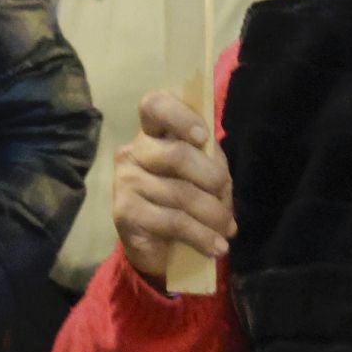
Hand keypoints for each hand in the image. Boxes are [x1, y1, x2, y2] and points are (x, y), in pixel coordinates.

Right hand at [113, 89, 236, 283]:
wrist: (160, 244)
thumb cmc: (186, 193)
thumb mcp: (203, 170)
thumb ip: (210, 159)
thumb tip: (219, 173)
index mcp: (153, 130)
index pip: (155, 105)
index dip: (180, 116)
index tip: (203, 137)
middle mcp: (133, 151)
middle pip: (176, 154)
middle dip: (211, 178)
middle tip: (225, 195)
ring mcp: (125, 181)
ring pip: (179, 193)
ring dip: (212, 214)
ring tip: (228, 229)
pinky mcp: (124, 213)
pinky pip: (172, 221)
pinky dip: (201, 236)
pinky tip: (215, 246)